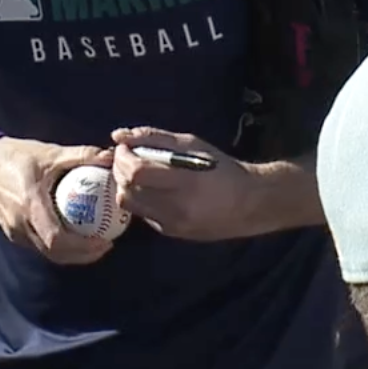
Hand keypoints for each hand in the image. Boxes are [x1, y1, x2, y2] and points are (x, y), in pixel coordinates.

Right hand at [0, 136, 113, 264]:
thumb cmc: (16, 156)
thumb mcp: (50, 153)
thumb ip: (81, 155)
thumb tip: (111, 157)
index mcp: (30, 205)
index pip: (57, 239)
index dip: (83, 247)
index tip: (105, 241)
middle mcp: (20, 224)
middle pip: (55, 253)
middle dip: (83, 255)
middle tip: (106, 245)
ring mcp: (14, 232)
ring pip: (48, 253)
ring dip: (72, 254)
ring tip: (95, 243)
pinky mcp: (13, 233)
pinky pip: (40, 246)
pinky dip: (59, 247)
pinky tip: (74, 236)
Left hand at [111, 127, 264, 240]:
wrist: (250, 204)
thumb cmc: (221, 168)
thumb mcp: (191, 144)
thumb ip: (153, 137)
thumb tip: (118, 135)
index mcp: (185, 182)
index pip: (136, 172)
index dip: (123, 158)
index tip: (126, 147)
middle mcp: (176, 208)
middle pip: (127, 189)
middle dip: (119, 170)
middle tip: (127, 158)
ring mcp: (172, 224)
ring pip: (128, 204)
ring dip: (125, 185)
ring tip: (138, 173)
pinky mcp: (170, 232)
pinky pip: (142, 213)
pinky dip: (139, 198)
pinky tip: (152, 189)